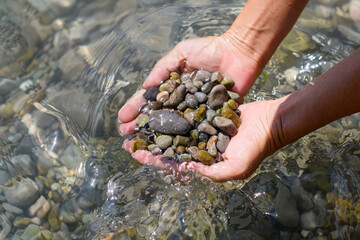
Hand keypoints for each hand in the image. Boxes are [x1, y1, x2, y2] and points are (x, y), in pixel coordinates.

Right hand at [118, 34, 261, 133]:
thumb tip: (145, 87)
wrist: (240, 53)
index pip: (151, 99)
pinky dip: (184, 140)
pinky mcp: (212, 117)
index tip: (122, 119)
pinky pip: (195, 130)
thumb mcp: (182, 52)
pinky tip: (170, 149)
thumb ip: (163, 68)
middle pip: (159, 116)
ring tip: (143, 146)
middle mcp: (183, 101)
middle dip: (142, 126)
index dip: (136, 108)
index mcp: (174, 86)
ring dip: (158, 138)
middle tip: (127, 138)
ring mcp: (196, 111)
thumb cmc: (211, 49)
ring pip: (174, 127)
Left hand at [122, 99, 283, 181]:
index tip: (134, 154)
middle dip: (148, 143)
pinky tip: (157, 106)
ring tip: (137, 123)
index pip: (172, 162)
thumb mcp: (235, 168)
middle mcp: (199, 145)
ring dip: (156, 126)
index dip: (153, 160)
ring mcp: (201, 128)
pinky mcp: (205, 113)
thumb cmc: (255, 148)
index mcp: (203, 162)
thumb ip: (209, 172)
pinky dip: (171, 111)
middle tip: (127, 139)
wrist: (270, 122)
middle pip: (168, 146)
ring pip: (173, 128)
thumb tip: (183, 169)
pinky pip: (184, 112)